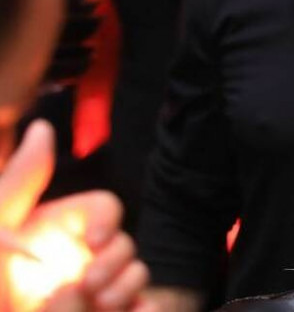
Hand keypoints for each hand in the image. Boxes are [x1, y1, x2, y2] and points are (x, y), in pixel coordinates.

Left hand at [0, 121, 151, 311]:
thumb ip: (20, 181)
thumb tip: (43, 127)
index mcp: (55, 234)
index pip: (104, 210)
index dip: (108, 220)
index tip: (94, 240)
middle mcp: (76, 263)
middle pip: (125, 244)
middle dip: (117, 262)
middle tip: (92, 285)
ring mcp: (88, 297)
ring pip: (134, 280)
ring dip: (125, 290)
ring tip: (101, 306)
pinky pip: (138, 310)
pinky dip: (146, 311)